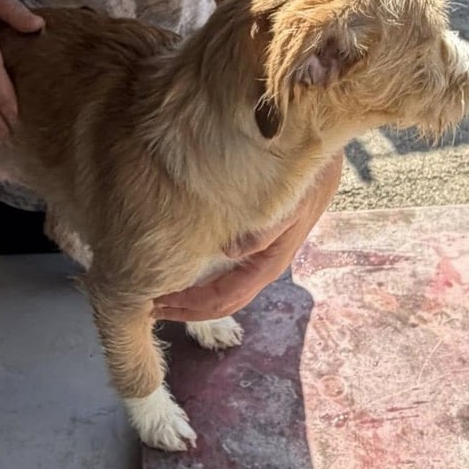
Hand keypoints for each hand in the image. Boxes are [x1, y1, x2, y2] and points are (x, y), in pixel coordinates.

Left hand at [154, 154, 342, 321]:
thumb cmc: (301, 181)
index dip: (189, 306)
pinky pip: (227, 273)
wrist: (319, 160)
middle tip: (150, 305)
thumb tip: (231, 251)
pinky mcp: (257, 244)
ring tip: (162, 291)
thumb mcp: (286, 204)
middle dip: (186, 309)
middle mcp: (262, 267)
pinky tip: (186, 268)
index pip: (222, 300)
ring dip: (193, 295)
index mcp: (266, 265)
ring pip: (224, 290)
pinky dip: (203, 278)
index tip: (156, 302)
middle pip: (222, 303)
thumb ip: (262, 230)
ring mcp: (260, 258)